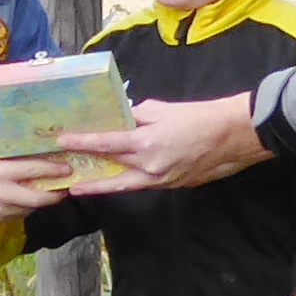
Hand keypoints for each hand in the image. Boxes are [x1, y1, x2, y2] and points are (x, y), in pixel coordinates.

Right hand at [0, 134, 67, 220]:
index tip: (67, 167)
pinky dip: (29, 207)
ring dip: (45, 201)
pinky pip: (20, 214)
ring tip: (55, 192)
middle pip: (38, 196)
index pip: (33, 170)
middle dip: (57, 192)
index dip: (53, 169)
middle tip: (67, 184)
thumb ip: (1, 135)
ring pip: (31, 208)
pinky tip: (33, 198)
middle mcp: (1, 191)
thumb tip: (26, 124)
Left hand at [58, 94, 268, 192]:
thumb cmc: (200, 117)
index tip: (62, 141)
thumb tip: (121, 121)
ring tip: (80, 186)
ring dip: (101, 185)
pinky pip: (142, 184)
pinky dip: (126, 181)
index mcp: (147, 143)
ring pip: (124, 185)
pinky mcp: (172, 185)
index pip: (106, 143)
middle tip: (64, 171)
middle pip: (110, 170)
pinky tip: (115, 179)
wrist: (233, 136)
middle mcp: (150, 167)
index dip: (82, 142)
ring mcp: (161, 180)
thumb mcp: (163, 109)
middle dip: (87, 170)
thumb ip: (137, 116)